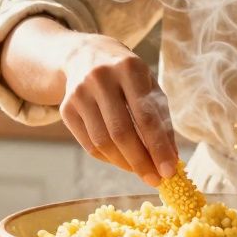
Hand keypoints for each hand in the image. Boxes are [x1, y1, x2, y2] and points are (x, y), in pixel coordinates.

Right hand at [59, 34, 178, 185]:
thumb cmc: (127, 76)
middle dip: (140, 162)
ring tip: (140, 171)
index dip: (158, 147)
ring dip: (124, 163)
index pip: (146, 116)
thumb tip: (171, 159)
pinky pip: (89, 144)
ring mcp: (79, 93)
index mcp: (129, 69)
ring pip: (102, 142)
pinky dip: (108, 158)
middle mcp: (101, 78)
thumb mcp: (149, 87)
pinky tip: (122, 160)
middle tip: (154, 180)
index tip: (169, 171)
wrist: (85, 55)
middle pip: (121, 132)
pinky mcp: (65, 108)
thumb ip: (161, 121)